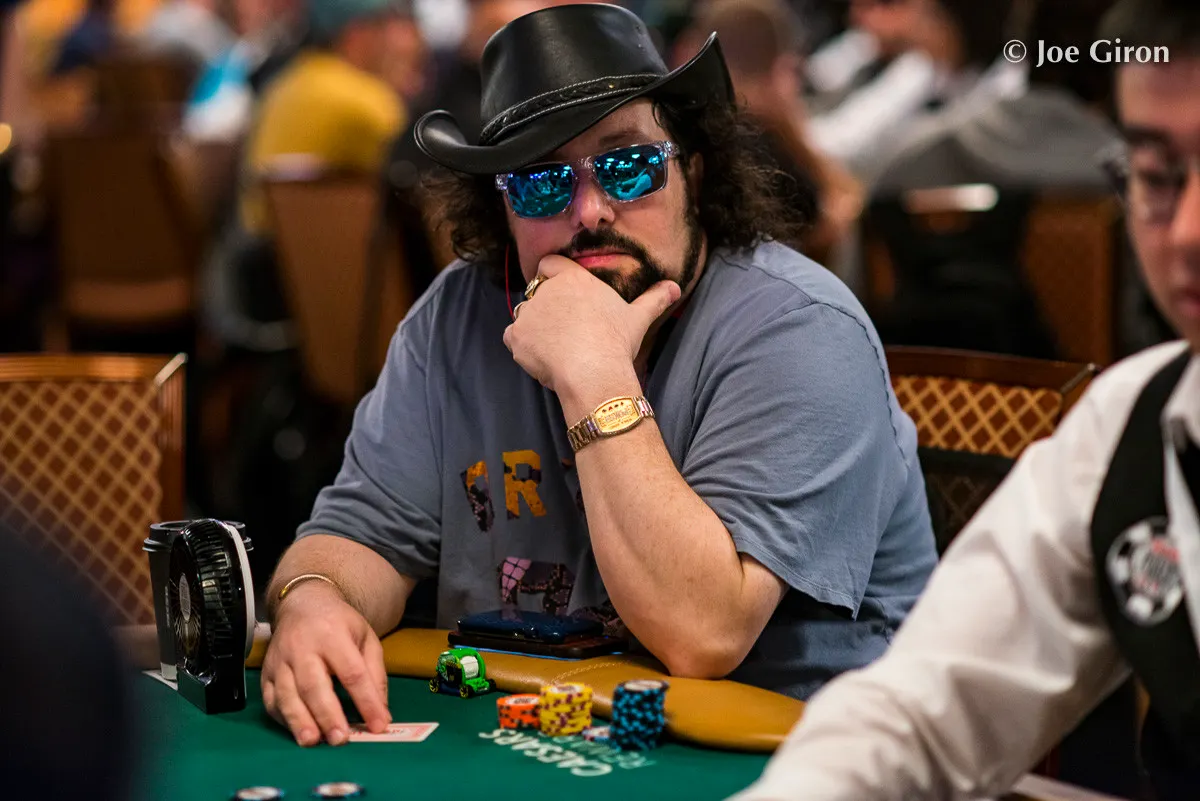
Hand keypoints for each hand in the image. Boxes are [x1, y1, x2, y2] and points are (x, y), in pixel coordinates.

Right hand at [261, 582, 390, 746]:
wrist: (302, 604)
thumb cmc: (338, 624)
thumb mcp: (365, 638)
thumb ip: (375, 674)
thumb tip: (381, 713)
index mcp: (333, 634)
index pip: (352, 672)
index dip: (366, 700)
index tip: (378, 724)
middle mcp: (302, 647)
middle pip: (314, 685)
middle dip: (327, 714)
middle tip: (340, 739)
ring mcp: (280, 660)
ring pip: (287, 695)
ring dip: (300, 721)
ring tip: (313, 742)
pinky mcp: (266, 673)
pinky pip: (270, 700)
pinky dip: (284, 719)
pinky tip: (298, 732)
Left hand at [502, 255, 680, 393]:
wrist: (593, 371)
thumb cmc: (616, 341)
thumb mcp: (639, 317)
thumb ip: (654, 299)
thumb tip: (675, 287)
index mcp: (572, 278)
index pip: (549, 263)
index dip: (551, 275)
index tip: (561, 293)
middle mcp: (546, 290)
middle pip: (536, 292)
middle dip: (546, 306)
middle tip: (564, 328)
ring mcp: (528, 313)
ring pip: (525, 315)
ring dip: (534, 326)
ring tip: (556, 346)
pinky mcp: (516, 336)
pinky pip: (512, 337)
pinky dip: (523, 346)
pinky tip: (543, 357)